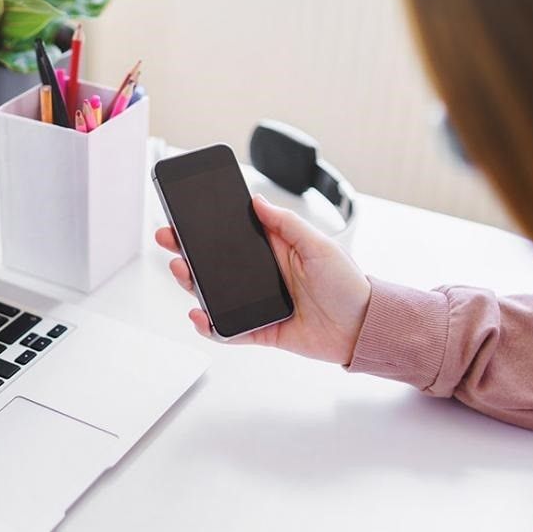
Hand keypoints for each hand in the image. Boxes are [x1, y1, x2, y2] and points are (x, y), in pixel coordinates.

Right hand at [154, 194, 371, 363]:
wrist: (363, 328)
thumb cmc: (350, 285)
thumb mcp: (320, 244)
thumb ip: (286, 223)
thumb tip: (257, 201)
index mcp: (275, 249)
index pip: (233, 235)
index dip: (207, 227)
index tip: (184, 216)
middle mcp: (263, 275)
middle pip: (215, 263)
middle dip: (188, 252)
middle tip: (169, 241)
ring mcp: (258, 303)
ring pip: (215, 294)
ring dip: (193, 284)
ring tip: (182, 273)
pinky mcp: (260, 330)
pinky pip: (228, 330)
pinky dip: (211, 326)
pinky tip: (200, 315)